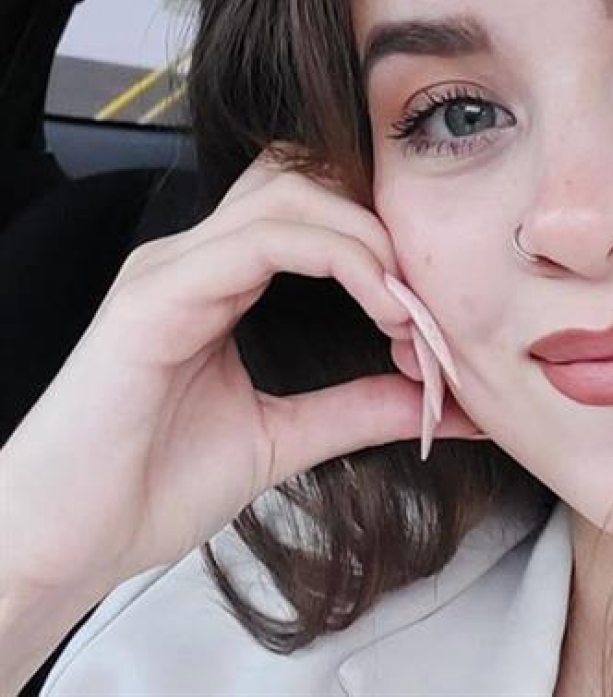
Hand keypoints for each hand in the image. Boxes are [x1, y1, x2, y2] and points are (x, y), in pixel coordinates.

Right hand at [0, 141, 481, 602]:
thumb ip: (358, 408)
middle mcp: (196, 256)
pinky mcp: (155, 296)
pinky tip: (378, 305)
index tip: (431, 309)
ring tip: (406, 307)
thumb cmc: (148, 488)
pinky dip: (337, 257)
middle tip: (427, 294)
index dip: (382, 236)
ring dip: (368, 237)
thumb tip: (439, 399)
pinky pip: (261, 240)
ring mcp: (172, 267)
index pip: (312, 206)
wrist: (63, 546)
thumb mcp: (283, 439)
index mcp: (220, 276)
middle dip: (380, 219)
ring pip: (291, 192)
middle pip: (305, 177)